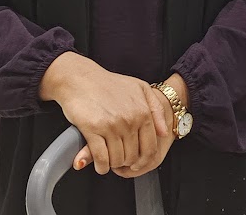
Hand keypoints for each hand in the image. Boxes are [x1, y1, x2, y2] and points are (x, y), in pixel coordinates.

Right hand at [39, 52, 170, 177]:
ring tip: (109, 158)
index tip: (135, 162)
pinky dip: (101, 166)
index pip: (150, 148)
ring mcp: (111, 125)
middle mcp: (129, 120)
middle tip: (119, 157)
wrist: (81, 78)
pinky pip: (101, 159)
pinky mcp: (93, 130)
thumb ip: (156, 109)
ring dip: (113, 164)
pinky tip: (100, 163)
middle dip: (126, 162)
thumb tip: (164, 133)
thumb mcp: (140, 88)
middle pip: (133, 157)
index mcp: (143, 112)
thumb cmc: (110, 84)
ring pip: (117, 160)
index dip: (142, 160)